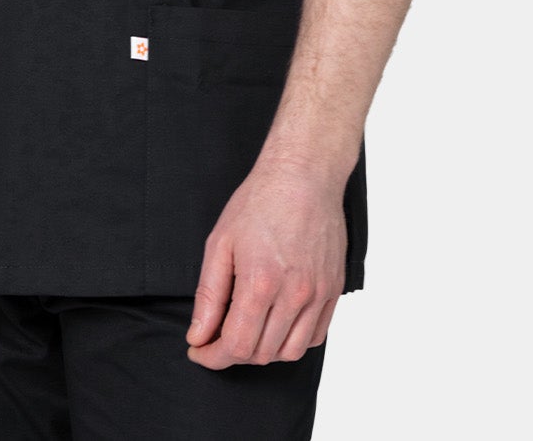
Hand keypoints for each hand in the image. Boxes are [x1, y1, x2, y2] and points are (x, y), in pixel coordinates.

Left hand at [185, 156, 346, 369]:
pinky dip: (293, 341)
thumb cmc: (260, 201)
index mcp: (261, 283)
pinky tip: (277, 324)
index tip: (199, 351)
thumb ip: (209, 295)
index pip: (236, 346)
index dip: (213, 357)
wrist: (303, 175)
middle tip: (217, 335)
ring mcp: (318, 294)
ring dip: (264, 352)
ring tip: (247, 330)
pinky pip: (315, 337)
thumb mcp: (221, 243)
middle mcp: (294, 294)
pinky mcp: (334, 290)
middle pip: (262, 354)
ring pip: (290, 352)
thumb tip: (199, 335)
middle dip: (233, 353)